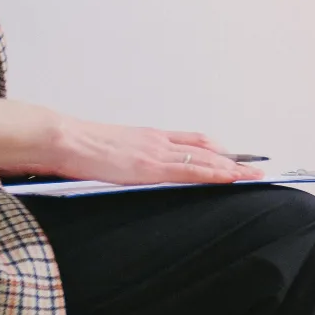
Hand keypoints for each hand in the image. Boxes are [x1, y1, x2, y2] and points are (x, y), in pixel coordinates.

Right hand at [47, 118, 262, 185]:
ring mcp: (156, 152)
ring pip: (205, 159)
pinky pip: (190, 171)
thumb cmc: (74, 146)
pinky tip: (231, 178)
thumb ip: (124, 157)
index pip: (192, 140)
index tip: (234, 155)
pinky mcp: (149, 166)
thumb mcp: (107, 149)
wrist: (59, 138)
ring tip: (254, 175)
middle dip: (233, 159)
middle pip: (206, 148)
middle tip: (255, 167)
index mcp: (148, 136)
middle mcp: (158, 141)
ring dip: (232, 168)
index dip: (216, 149)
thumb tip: (125, 167)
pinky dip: (215, 174)